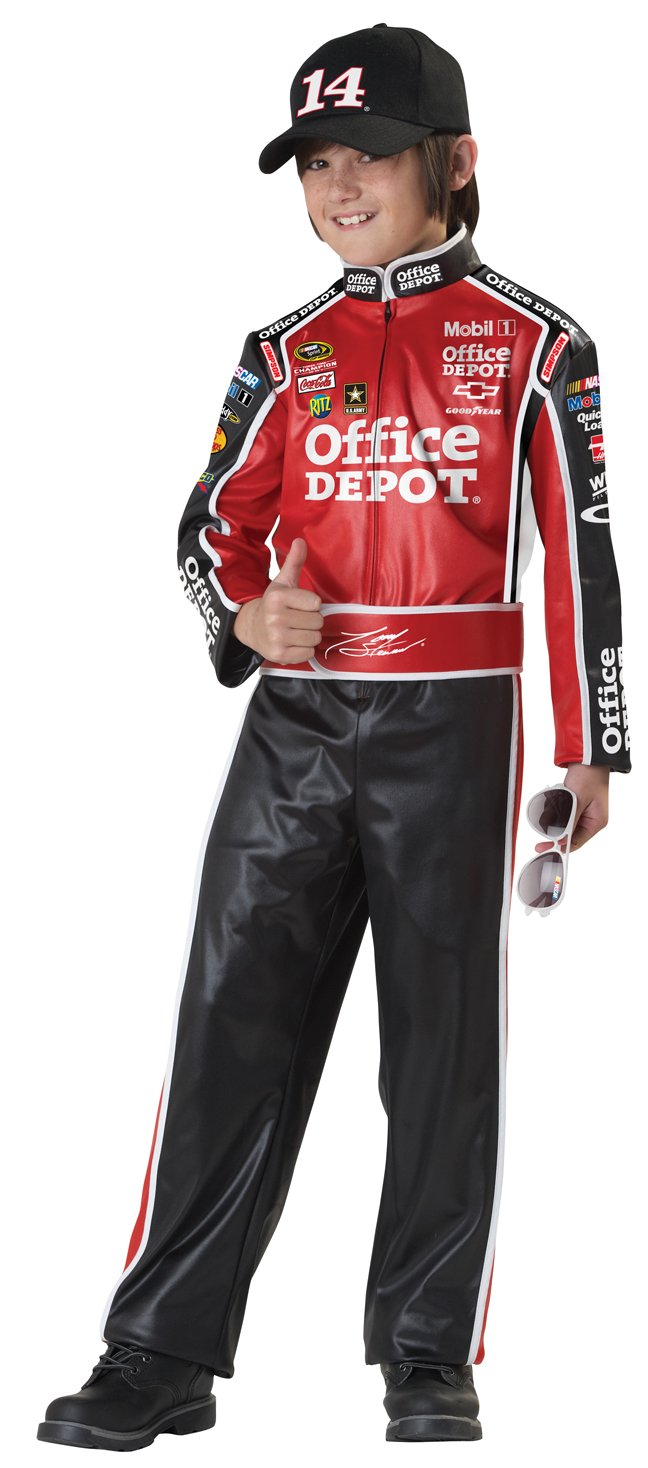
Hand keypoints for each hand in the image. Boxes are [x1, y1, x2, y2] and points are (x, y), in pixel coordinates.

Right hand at [232, 537, 323, 662]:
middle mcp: (275, 618)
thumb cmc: (274, 604)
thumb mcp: (282, 582)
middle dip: (311, 621)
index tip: (299, 605)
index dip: (311, 605)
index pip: (316, 604)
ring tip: (295, 630)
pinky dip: (304, 650)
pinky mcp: (279, 655)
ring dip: (309, 636)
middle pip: (318, 622)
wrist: (252, 627)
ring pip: (314, 638)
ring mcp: (276, 638)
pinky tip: (292, 642)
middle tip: (297, 619)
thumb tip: (300, 540)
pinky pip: (308, 653)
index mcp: (278, 597)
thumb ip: (294, 562)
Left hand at [534, 764, 609, 855]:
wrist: (587, 758)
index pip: (577, 842)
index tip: (546, 849)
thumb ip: (569, 820)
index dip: (561, 847)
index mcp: (596, 822)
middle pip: (570, 836)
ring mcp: (584, 814)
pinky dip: (556, 812)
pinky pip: (564, 816)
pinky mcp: (577, 807)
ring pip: (565, 826)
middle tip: (539, 843)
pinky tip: (552, 803)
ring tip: (549, 808)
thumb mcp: (577, 799)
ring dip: (555, 821)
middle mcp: (591, 820)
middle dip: (555, 834)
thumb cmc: (587, 775)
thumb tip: (561, 838)